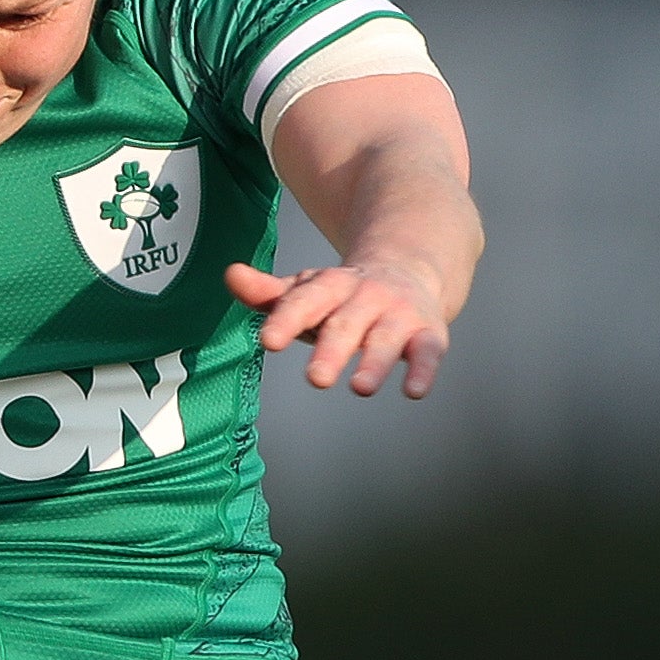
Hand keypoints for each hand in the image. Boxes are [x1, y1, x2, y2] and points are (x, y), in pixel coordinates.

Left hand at [226, 257, 449, 397]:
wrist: (409, 270)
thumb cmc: (345, 296)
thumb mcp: (307, 291)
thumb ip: (268, 293)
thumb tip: (231, 276)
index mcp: (331, 286)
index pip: (306, 301)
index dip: (287, 319)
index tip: (270, 340)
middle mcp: (367, 297)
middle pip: (346, 323)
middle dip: (332, 350)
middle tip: (316, 379)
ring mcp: (399, 315)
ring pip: (386, 339)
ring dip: (375, 362)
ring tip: (360, 387)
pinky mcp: (429, 334)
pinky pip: (428, 352)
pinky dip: (423, 370)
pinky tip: (414, 390)